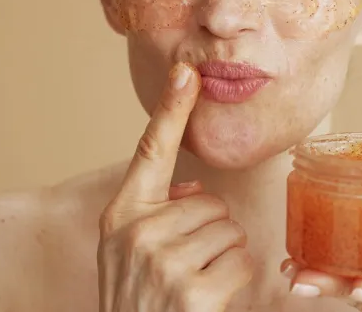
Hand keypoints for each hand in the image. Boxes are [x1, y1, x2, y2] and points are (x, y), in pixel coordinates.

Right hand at [98, 62, 253, 311]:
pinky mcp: (191, 293)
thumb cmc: (136, 300)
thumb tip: (195, 188)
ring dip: (222, 258)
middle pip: (210, 202)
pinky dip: (233, 281)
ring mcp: (162, 263)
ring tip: (191, 282)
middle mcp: (136, 232)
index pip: (150, 150)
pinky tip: (205, 299)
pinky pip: (240, 262)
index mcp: (121, 215)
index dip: (171, 109)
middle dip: (209, 232)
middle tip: (183, 265)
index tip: (187, 72)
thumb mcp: (128, 251)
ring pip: (229, 231)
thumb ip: (155, 212)